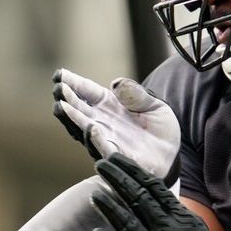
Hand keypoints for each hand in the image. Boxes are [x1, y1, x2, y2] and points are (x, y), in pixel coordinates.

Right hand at [53, 69, 180, 188]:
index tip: (60, 74)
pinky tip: (91, 127)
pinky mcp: (119, 156)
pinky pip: (105, 148)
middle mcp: (103, 121)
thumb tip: (116, 83)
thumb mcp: (154, 104)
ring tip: (63, 106)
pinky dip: (97, 139)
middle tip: (58, 88)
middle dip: (67, 99)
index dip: (73, 82)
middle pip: (80, 109)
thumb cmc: (159, 127)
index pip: (87, 91)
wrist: (172, 152)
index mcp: (109, 104)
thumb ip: (136, 94)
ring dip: (74, 118)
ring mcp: (108, 139)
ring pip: (85, 128)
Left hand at [89, 154, 229, 230]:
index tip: (116, 158)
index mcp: (176, 217)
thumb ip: (173, 210)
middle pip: (138, 199)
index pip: (151, 187)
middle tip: (100, 165)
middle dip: (118, 180)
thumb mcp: (191, 226)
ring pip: (129, 224)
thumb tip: (155, 191)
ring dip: (111, 208)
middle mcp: (164, 230)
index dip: (132, 171)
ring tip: (94, 194)